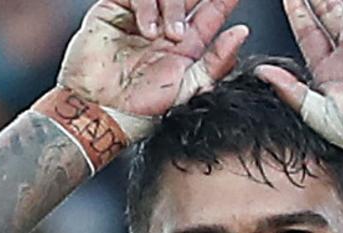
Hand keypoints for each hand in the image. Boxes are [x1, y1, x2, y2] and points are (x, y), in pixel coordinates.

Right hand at [58, 0, 248, 137]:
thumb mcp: (191, 87)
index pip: (210, 13)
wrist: (101, 111)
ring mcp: (139, 18)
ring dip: (172, 7)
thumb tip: (241, 32)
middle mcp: (164, 29)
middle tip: (190, 18)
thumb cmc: (142, 108)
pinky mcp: (113, 10)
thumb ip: (218, 60)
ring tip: (166, 36)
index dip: (222, 1)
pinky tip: (146, 31)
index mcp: (186, 46)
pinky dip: (147, 6)